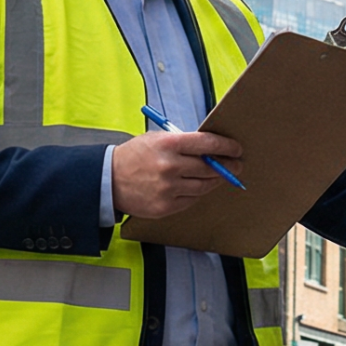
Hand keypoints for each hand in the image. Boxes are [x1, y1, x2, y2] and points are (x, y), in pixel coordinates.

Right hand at [110, 130, 245, 219]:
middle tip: (236, 165)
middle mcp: (170, 167)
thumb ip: (184, 143)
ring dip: (214, 180)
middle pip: (210, 168)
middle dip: (228, 166)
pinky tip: (196, 186)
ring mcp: (168, 189)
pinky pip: (192, 200)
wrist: (109, 179)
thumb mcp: (157, 139)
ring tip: (217, 175)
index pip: (208, 144)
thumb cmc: (135, 156)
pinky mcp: (166, 206)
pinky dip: (197, 193)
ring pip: (204, 186)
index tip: (237, 149)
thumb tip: (212, 148)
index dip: (227, 146)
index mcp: (169, 144)